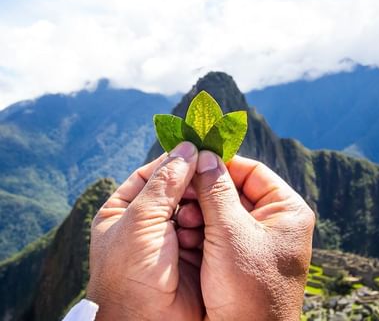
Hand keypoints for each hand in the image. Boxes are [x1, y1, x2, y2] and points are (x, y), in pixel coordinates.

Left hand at [87, 142, 203, 320]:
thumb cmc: (130, 271)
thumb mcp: (141, 219)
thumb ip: (165, 182)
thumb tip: (187, 147)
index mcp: (124, 210)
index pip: (152, 174)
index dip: (175, 160)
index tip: (199, 149)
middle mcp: (148, 221)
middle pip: (176, 188)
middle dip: (192, 183)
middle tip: (212, 172)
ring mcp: (172, 237)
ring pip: (194, 206)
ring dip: (202, 204)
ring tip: (205, 205)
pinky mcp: (193, 251)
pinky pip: (206, 226)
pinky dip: (211, 221)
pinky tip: (214, 221)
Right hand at [191, 150, 314, 320]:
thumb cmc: (248, 290)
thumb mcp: (230, 233)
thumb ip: (216, 190)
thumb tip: (204, 155)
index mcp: (286, 210)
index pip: (252, 171)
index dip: (221, 164)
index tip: (193, 161)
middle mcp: (274, 221)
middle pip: (234, 190)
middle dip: (205, 192)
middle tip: (182, 195)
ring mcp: (257, 239)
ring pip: (222, 210)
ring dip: (199, 212)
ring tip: (182, 220)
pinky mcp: (240, 255)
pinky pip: (217, 231)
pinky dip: (200, 229)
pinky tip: (185, 235)